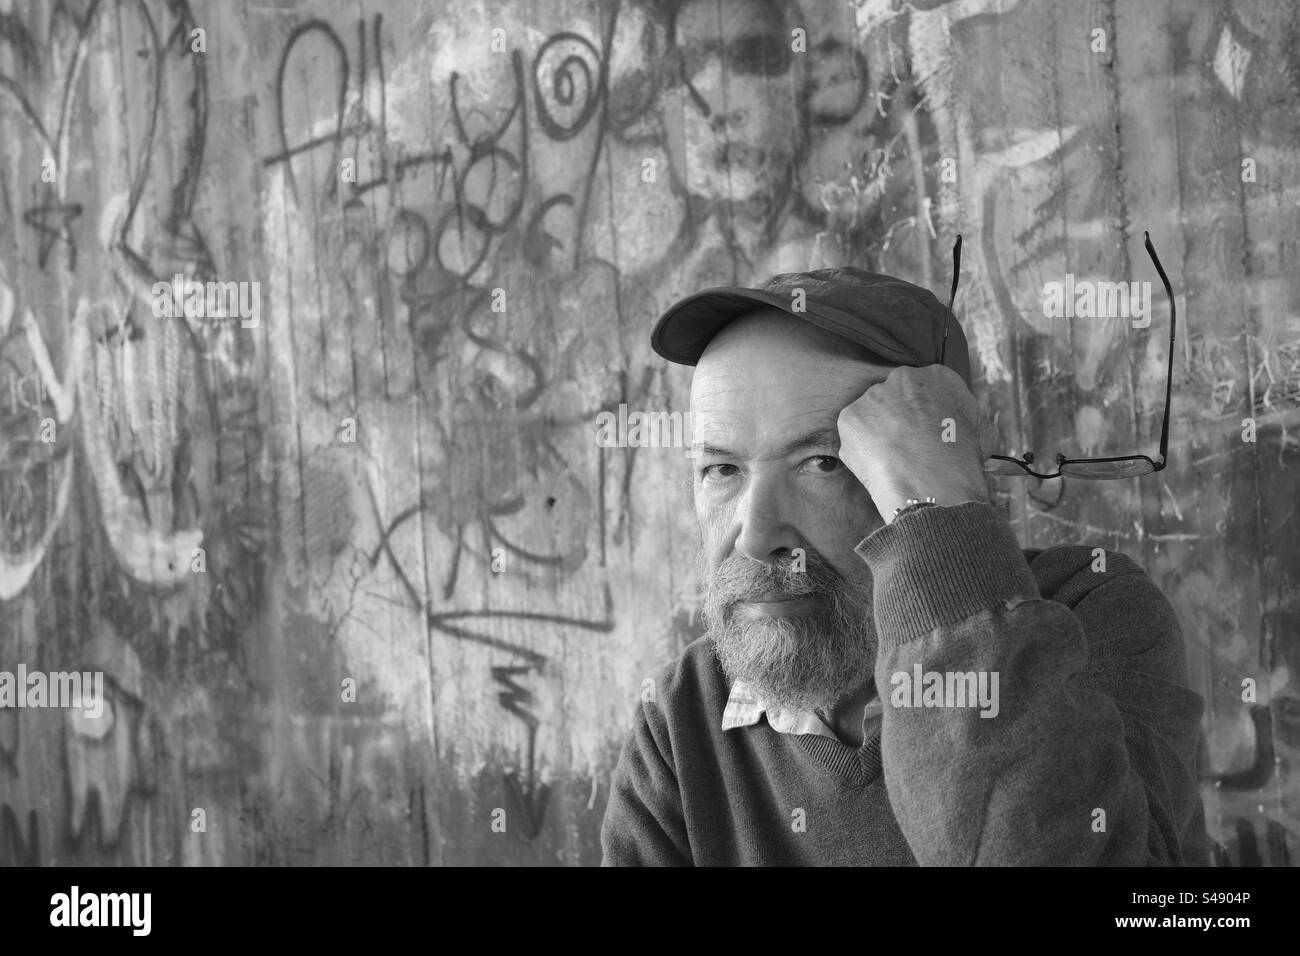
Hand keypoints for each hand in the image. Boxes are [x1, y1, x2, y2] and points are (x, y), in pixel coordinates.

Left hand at [836, 364, 994, 523]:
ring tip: (894, 461)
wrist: (931, 480)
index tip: (927, 431)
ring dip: (880, 435)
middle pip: (898, 398)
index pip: (929, 389)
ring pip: (873, 416)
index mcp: (936, 376)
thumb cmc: (961, 459)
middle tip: (909, 447)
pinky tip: (880, 466)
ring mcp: (872, 397)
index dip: (928, 414)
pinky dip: (864, 451)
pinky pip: (856, 435)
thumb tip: (960, 428)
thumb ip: (965, 420)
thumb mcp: (983, 432)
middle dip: (901, 420)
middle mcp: (902, 378)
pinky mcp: (850, 418)